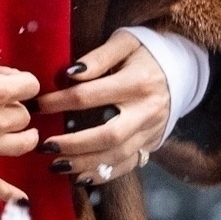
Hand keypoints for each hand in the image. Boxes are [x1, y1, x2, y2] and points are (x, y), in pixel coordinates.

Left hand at [34, 30, 174, 184]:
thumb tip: (71, 73)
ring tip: (56, 165)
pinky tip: (79, 177)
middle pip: (108, 135)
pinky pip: (127, 166)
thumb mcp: (125, 42)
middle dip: (74, 144)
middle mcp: (147, 111)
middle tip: (45, 146)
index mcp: (138, 82)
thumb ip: (99, 56)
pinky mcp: (151, 144)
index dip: (60, 102)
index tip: (38, 106)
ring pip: (117, 156)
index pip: (91, 96)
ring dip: (84, 164)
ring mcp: (150, 131)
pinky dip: (103, 175)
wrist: (182, 69)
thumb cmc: (145, 53)